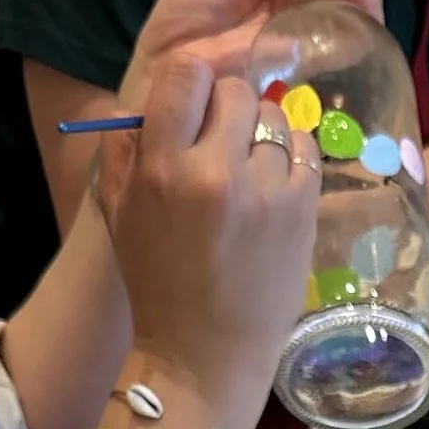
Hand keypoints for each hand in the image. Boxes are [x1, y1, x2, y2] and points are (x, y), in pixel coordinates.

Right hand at [95, 46, 319, 423]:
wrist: (205, 355)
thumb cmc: (158, 284)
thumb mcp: (122, 213)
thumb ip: (126, 149)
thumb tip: (146, 100)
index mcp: (164, 169)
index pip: (185, 73)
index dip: (190, 83)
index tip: (193, 105)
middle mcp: (217, 172)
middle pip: (235, 91)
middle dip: (226, 109)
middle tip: (222, 142)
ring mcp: (266, 191)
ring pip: (275, 118)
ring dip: (262, 133)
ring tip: (249, 167)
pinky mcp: (302, 211)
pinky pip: (306, 149)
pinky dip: (292, 155)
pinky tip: (275, 180)